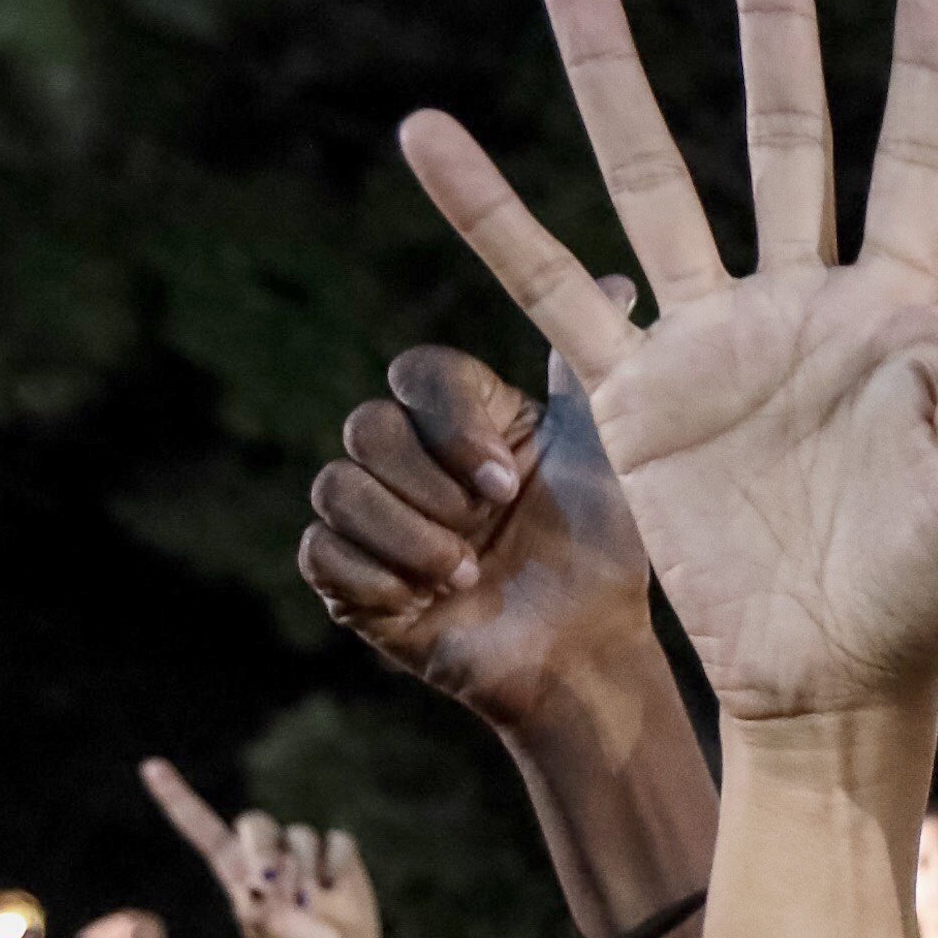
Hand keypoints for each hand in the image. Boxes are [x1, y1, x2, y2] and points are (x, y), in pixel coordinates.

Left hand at [140, 763, 385, 937]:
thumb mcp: (265, 935)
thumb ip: (257, 909)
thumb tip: (261, 880)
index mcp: (235, 869)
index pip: (201, 827)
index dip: (177, 797)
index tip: (151, 767)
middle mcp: (266, 852)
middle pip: (255, 821)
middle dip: (262, 848)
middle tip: (271, 882)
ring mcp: (302, 850)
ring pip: (300, 835)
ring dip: (304, 870)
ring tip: (310, 904)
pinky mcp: (336, 852)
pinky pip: (336, 841)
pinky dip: (335, 867)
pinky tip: (334, 890)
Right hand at [301, 327, 660, 732]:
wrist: (590, 653)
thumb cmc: (605, 552)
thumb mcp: (610, 454)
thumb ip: (589, 373)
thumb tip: (618, 285)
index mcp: (466, 418)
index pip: (419, 373)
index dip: (452, 421)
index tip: (508, 479)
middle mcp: (414, 460)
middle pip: (367, 426)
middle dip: (428, 484)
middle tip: (486, 526)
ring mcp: (379, 519)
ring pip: (336, 487)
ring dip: (406, 535)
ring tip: (466, 573)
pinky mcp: (354, 581)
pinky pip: (318, 552)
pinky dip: (375, 576)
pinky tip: (429, 600)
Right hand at [397, 0, 937, 724]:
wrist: (826, 684)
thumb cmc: (922, 592)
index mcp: (898, 315)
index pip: (913, 164)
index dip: (924, 74)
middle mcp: (801, 304)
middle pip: (780, 133)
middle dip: (769, 27)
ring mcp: (713, 342)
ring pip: (653, 180)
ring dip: (612, 75)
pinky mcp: (637, 399)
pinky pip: (551, 289)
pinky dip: (491, 215)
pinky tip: (432, 135)